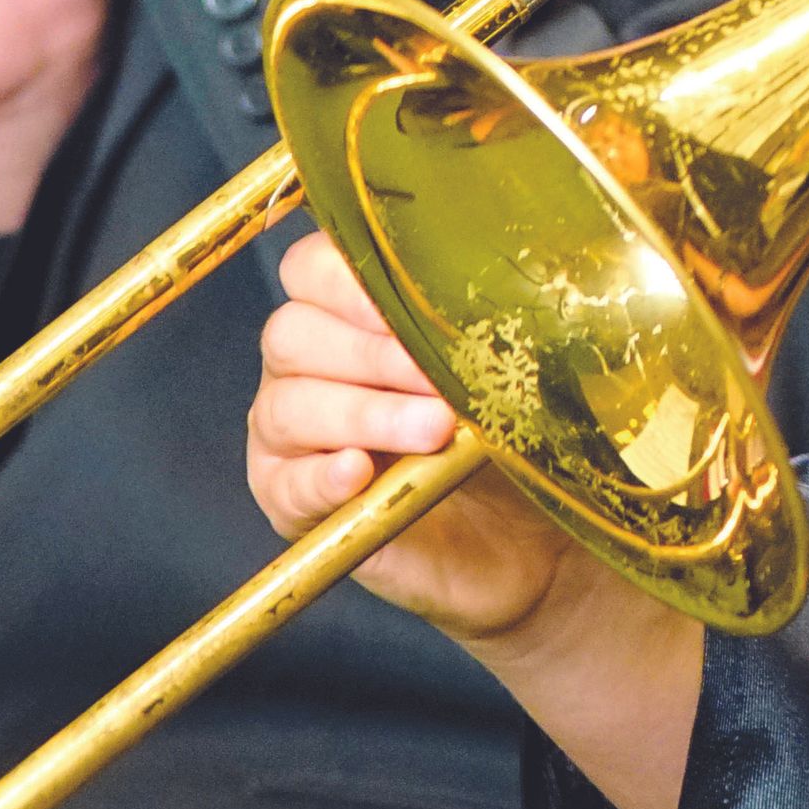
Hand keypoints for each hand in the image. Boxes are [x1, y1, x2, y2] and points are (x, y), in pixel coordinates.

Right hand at [250, 233, 602, 645]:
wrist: (521, 540)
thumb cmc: (503, 433)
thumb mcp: (496, 370)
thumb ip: (471, 331)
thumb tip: (475, 305)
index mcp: (343, 312)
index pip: (310, 269)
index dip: (351, 282)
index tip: (416, 304)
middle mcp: (302, 364)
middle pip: (293, 334)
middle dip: (372, 353)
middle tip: (438, 378)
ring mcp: (287, 434)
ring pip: (290, 406)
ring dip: (365, 415)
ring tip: (431, 430)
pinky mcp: (290, 501)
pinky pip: (288, 483)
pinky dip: (323, 476)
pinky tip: (359, 473)